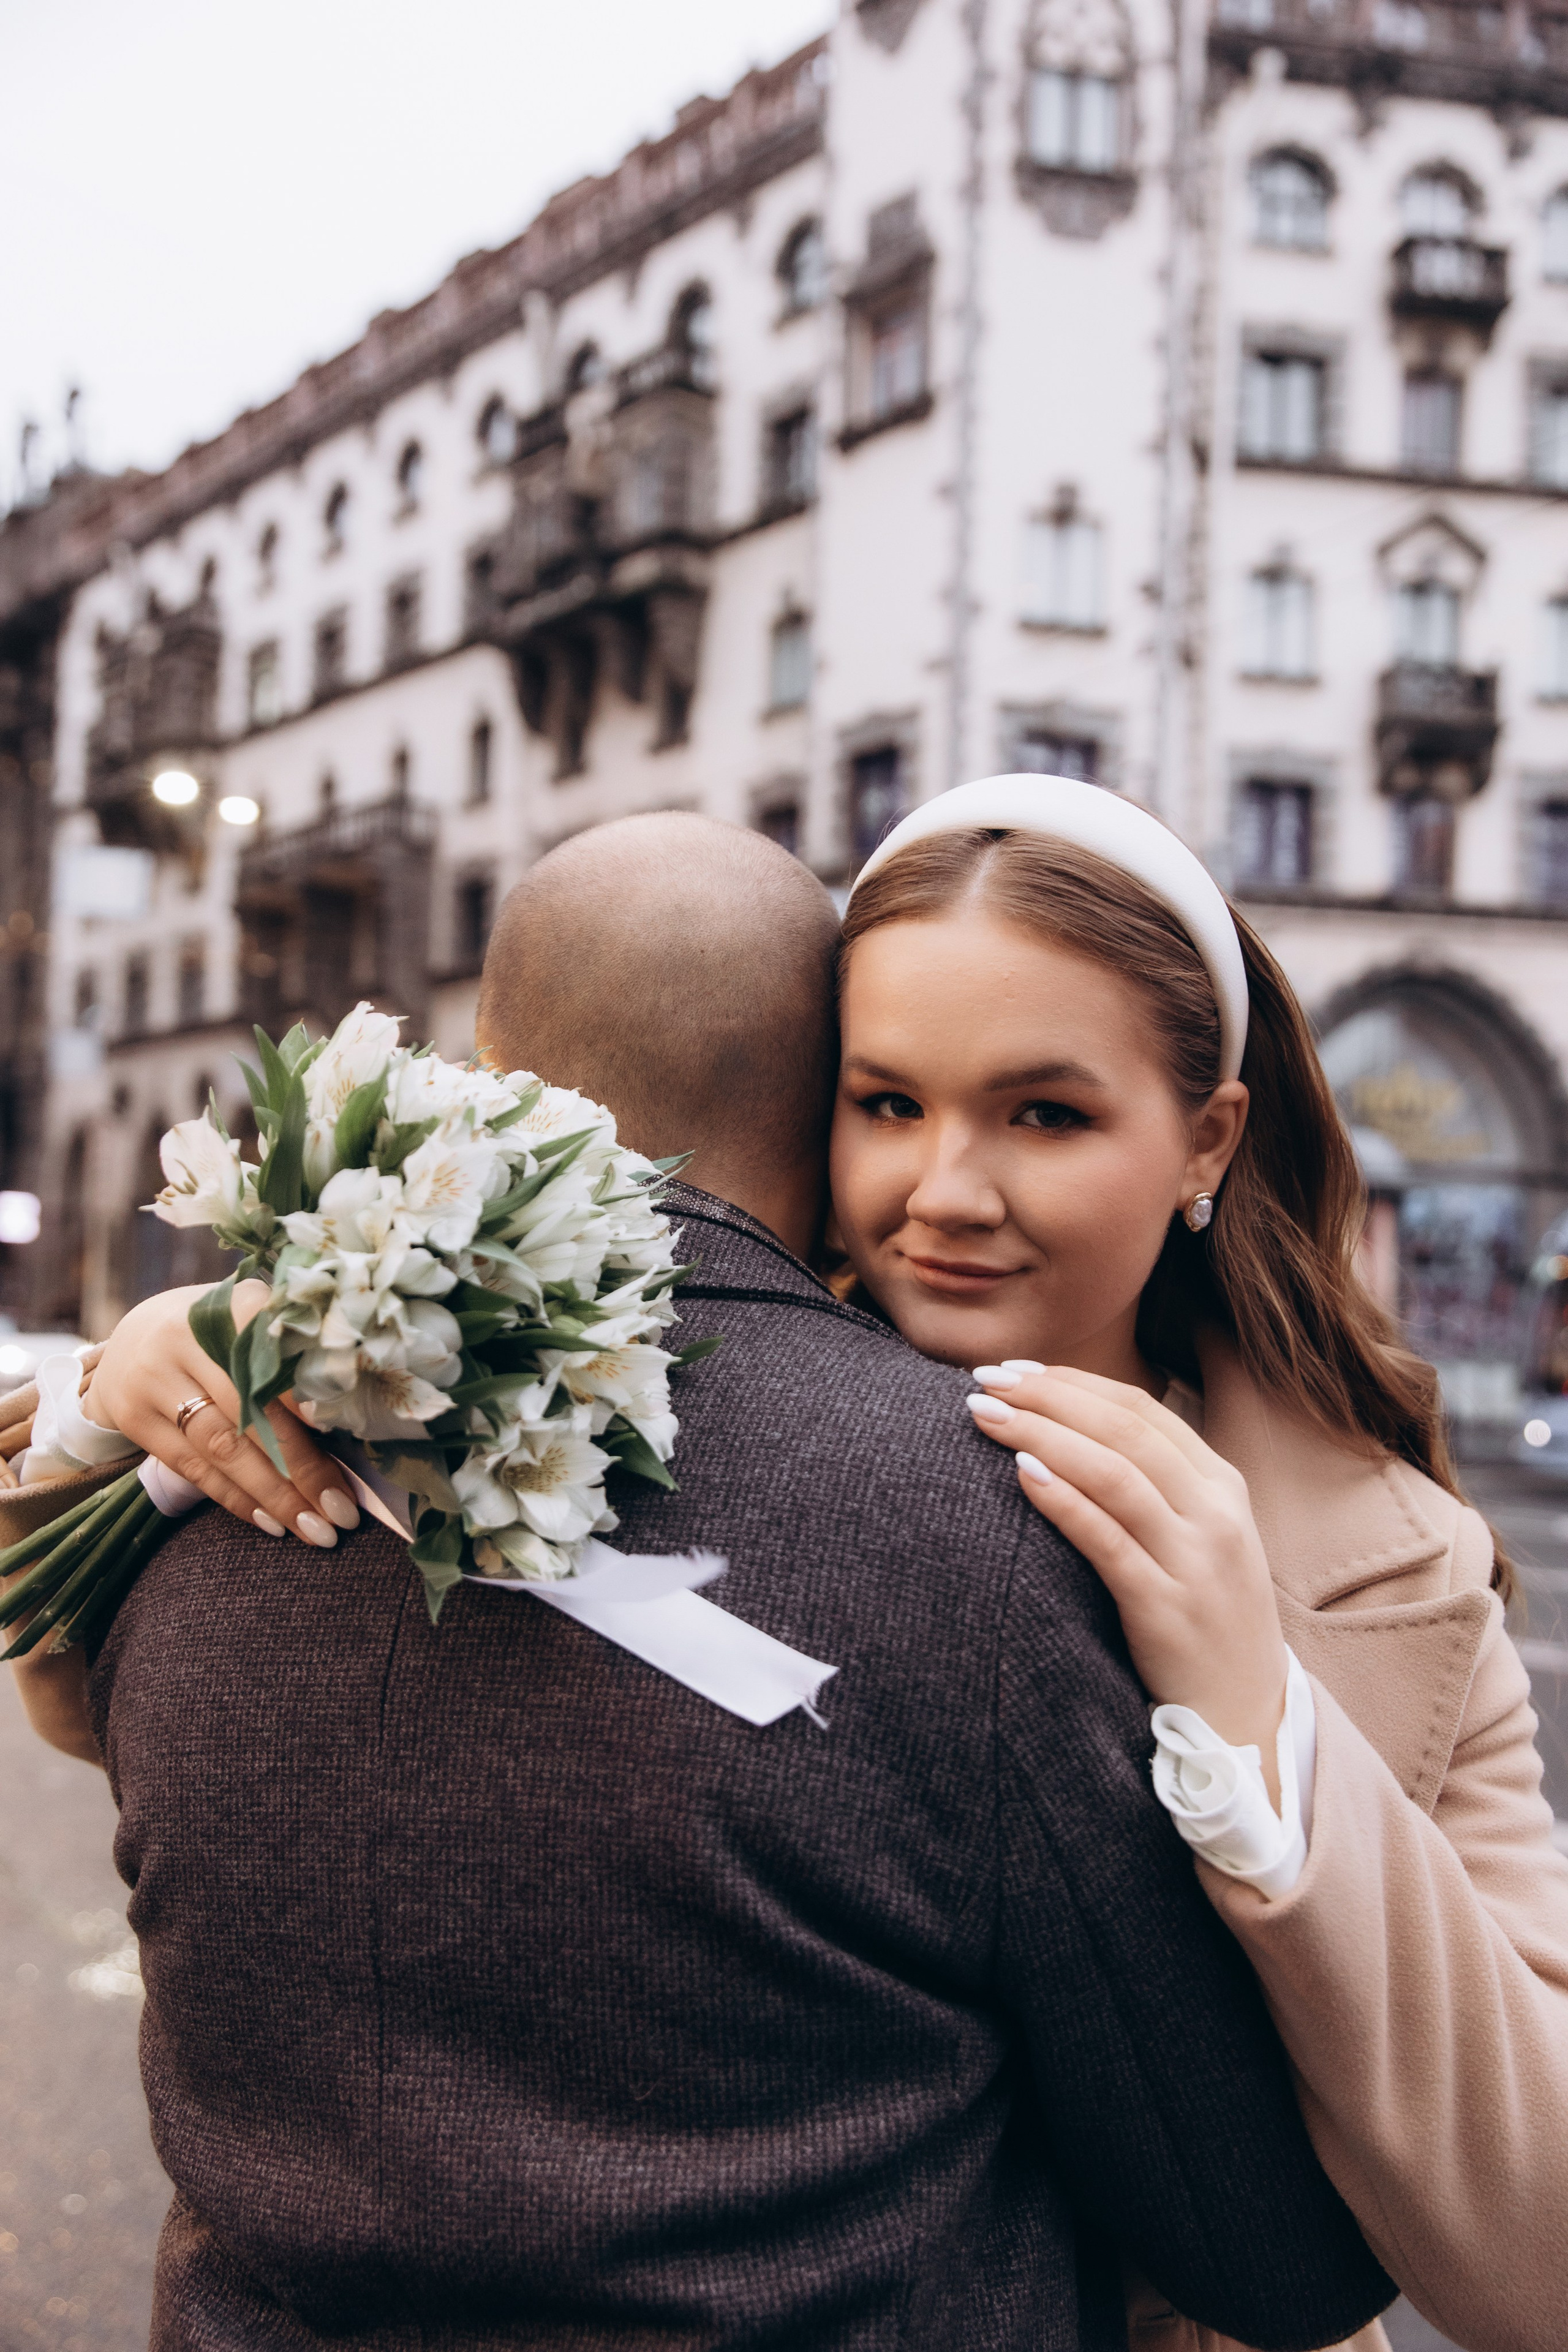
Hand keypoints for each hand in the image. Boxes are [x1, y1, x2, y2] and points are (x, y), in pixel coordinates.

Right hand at [80, 1282, 358, 1549]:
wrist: (130, 1341)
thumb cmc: (216, 1337)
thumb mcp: (247, 1323)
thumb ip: (290, 1353)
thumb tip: (353, 1412)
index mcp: (224, 1305)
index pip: (267, 1348)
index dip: (299, 1387)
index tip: (336, 1424)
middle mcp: (183, 1337)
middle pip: (250, 1408)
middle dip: (301, 1465)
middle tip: (343, 1510)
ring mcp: (152, 1379)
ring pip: (221, 1446)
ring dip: (274, 1495)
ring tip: (316, 1529)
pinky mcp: (135, 1419)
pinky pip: (193, 1467)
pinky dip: (236, 1498)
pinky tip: (272, 1523)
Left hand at [967, 1363, 1288, 1801]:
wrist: (1245, 1718)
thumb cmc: (1203, 1618)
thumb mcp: (1199, 1538)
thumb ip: (1153, 1486)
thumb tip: (1068, 1429)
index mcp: (1223, 1486)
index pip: (1141, 1410)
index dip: (1072, 1382)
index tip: (1014, 1369)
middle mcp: (1216, 1514)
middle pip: (1124, 1431)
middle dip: (1048, 1396)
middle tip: (984, 1379)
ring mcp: (1197, 1561)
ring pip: (1115, 1474)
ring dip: (1043, 1434)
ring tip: (985, 1414)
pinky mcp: (1168, 1609)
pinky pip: (1109, 1542)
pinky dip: (1064, 1501)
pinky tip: (1021, 1474)